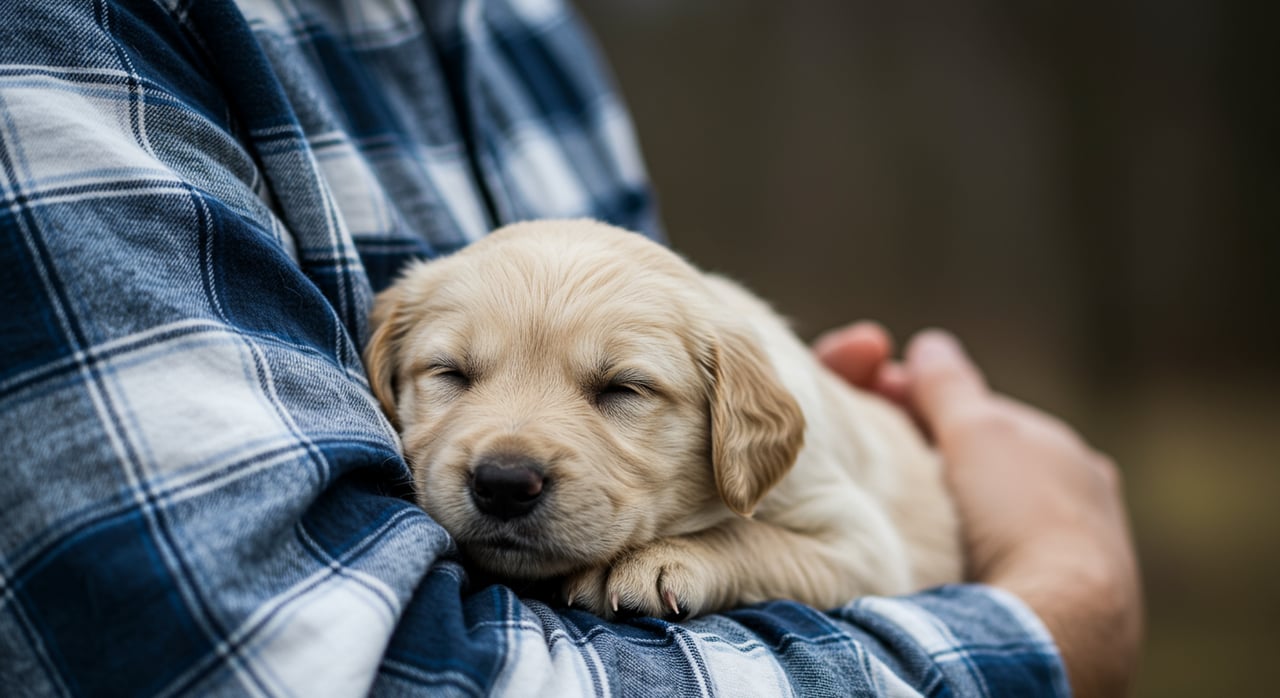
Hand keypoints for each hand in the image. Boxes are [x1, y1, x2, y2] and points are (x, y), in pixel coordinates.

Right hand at [816, 323, 1142, 697]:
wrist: (1053, 623)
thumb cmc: (1019, 515)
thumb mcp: (977, 428)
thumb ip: (950, 385)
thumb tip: (929, 345)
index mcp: (1064, 454)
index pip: (977, 417)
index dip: (918, 401)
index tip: (871, 394)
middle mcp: (1072, 504)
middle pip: (973, 465)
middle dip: (924, 450)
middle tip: (871, 450)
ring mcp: (1061, 561)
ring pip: (976, 514)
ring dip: (935, 503)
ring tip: (892, 508)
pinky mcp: (1043, 611)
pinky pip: (982, 562)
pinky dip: (949, 549)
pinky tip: (921, 555)